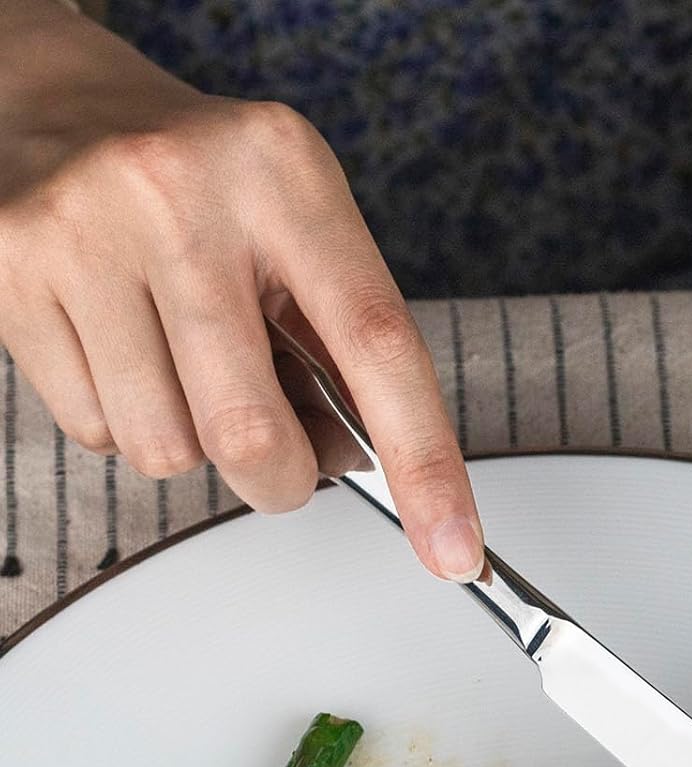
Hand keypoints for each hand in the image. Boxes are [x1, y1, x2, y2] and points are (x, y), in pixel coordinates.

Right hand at [0, 0, 483, 580]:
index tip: (455, 550)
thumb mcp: (299, 227)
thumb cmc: (202, 183)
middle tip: (279, 456)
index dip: (426, 463)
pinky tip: (123, 349)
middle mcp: (179, 191)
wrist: (52, 98)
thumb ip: (342, 344)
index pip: (378, 345)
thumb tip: (363, 463)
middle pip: (250, 433)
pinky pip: (93, 433)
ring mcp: (82, 230)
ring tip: (184, 365)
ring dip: (191, 444)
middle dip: (277, 479)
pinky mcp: (8, 271)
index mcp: (284, 176)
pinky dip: (122, 420)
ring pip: (166, 450)